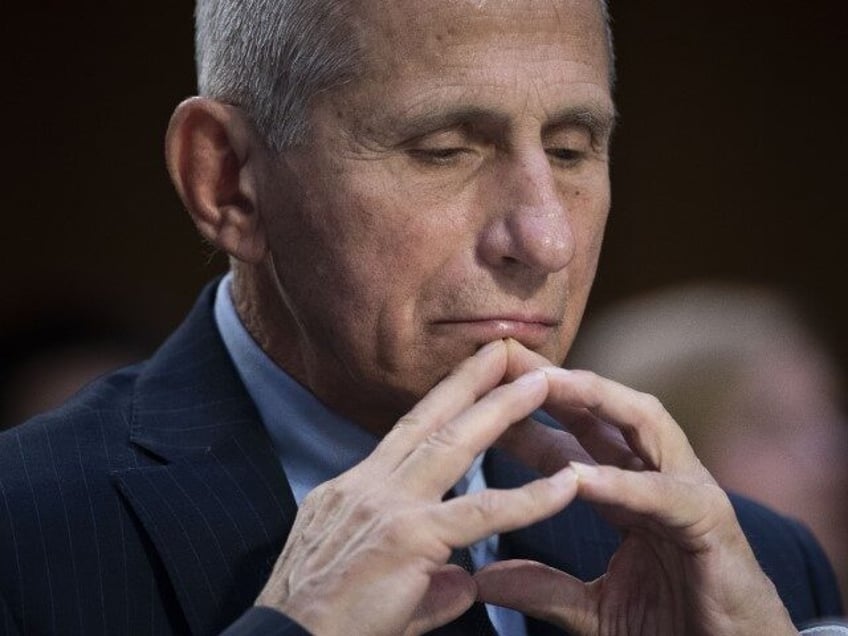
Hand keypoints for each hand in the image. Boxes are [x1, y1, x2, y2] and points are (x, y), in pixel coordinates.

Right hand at [255, 340, 578, 634]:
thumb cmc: (324, 625)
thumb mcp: (370, 583)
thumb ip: (424, 577)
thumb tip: (462, 581)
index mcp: (355, 490)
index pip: (406, 435)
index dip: (441, 402)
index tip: (470, 374)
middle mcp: (367, 485)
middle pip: (427, 421)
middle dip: (470, 381)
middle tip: (504, 349)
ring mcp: (386, 506)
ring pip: (452, 446)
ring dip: (500, 411)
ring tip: (540, 384)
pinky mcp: (407, 538)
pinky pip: (480, 514)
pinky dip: (528, 499)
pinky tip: (566, 485)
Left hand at [475, 341, 796, 634]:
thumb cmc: (676, 627)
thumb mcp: (595, 609)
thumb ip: (544, 588)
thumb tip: (484, 577)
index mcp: (630, 492)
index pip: (571, 438)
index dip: (525, 413)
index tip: (476, 394)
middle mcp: (658, 477)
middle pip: (605, 410)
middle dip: (556, 379)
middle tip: (504, 358)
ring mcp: (688, 492)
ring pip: (644, 424)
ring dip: (595, 398)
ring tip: (546, 383)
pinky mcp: (712, 524)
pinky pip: (664, 496)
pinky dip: (624, 484)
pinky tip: (581, 478)